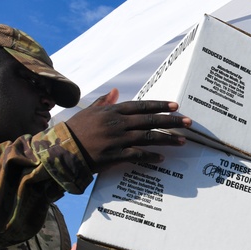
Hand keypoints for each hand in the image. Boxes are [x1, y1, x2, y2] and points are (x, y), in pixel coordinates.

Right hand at [64, 88, 191, 168]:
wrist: (62, 148)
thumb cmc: (75, 130)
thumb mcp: (90, 111)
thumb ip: (105, 102)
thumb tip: (117, 91)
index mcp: (112, 111)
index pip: (141, 106)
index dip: (159, 106)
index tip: (175, 106)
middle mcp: (117, 123)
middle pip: (150, 121)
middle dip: (171, 121)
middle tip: (188, 123)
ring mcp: (117, 139)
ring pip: (148, 137)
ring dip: (167, 139)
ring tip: (182, 140)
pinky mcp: (115, 155)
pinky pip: (137, 155)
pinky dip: (150, 156)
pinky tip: (162, 158)